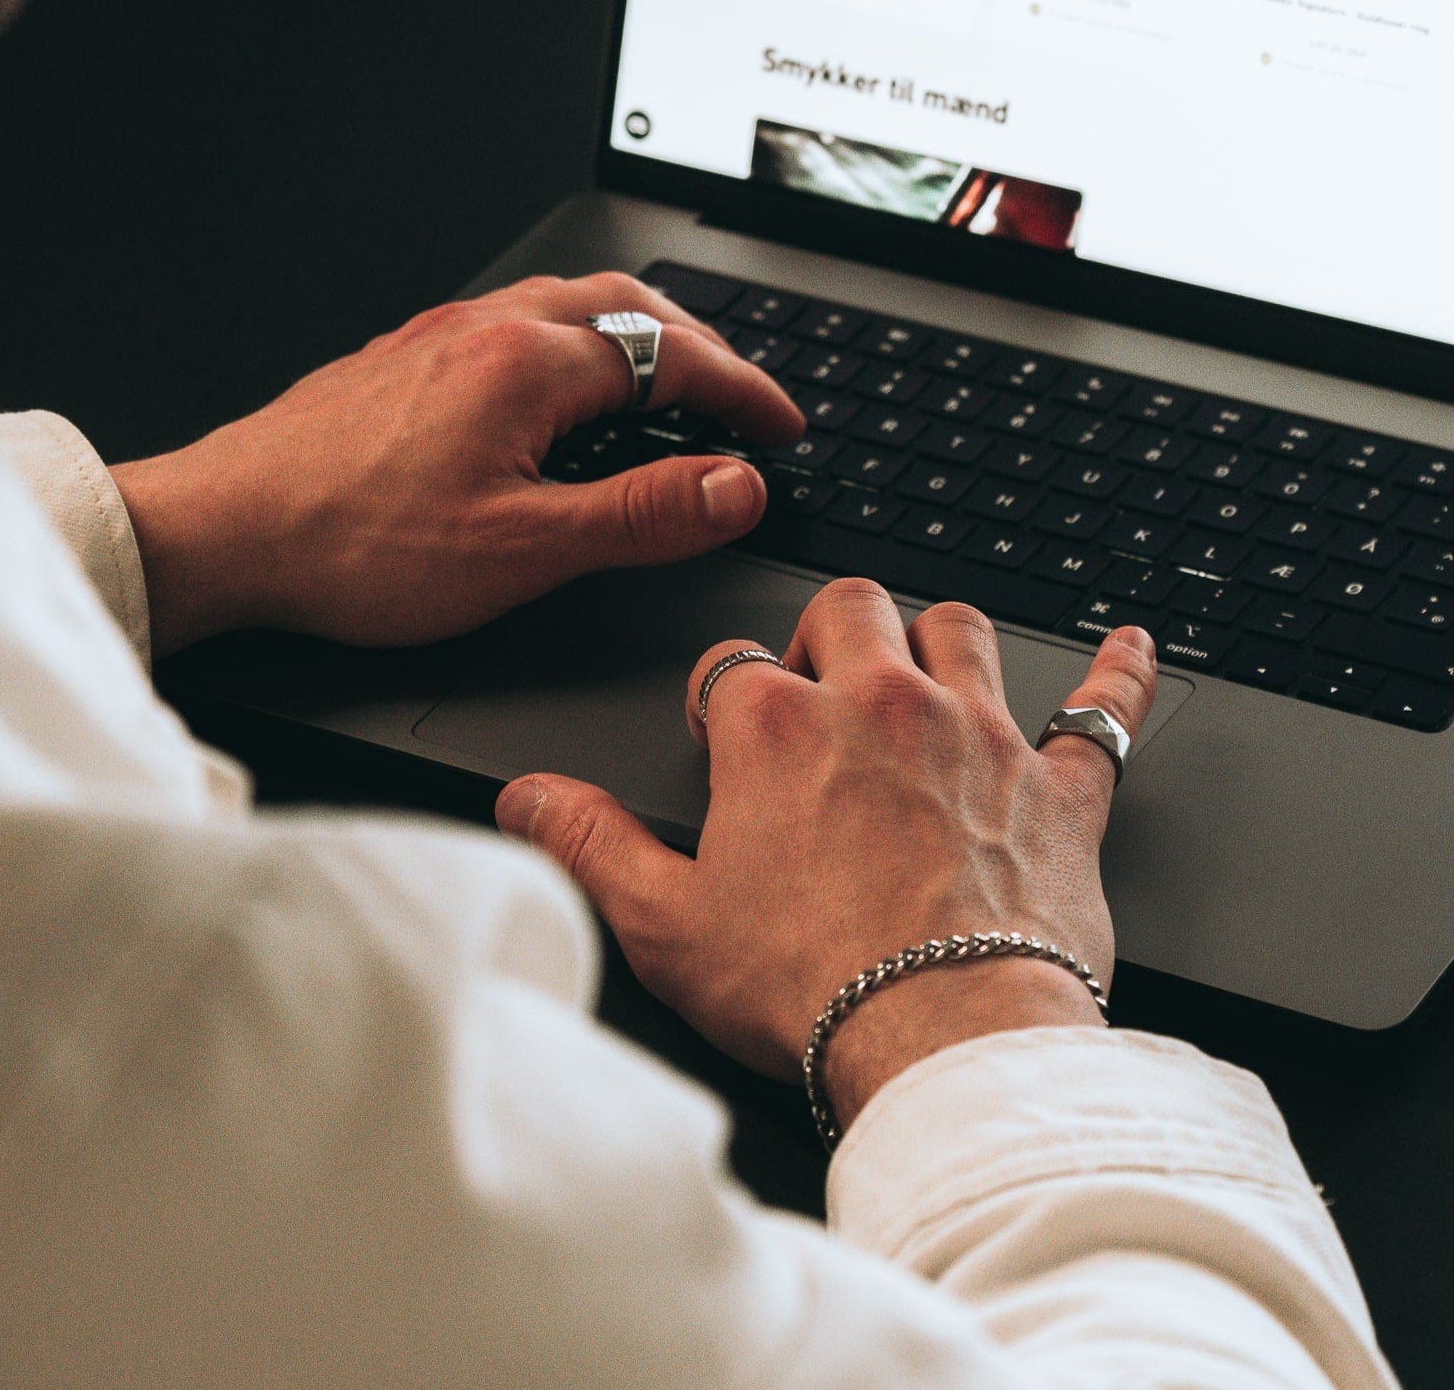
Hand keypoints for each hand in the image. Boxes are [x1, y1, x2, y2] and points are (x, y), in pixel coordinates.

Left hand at [109, 273, 803, 655]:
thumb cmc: (352, 545)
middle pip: (625, 304)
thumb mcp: (523, 549)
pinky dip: (574, 351)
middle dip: (700, 345)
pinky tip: (560, 399)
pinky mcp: (403, 362)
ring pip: (567, 307)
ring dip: (635, 338)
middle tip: (740, 395)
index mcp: (525, 364)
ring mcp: (437, 338)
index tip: (782, 427)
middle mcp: (483, 330)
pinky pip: (515, 328)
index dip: (745, 392)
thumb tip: (734, 486)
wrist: (222, 532)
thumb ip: (642, 514)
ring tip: (668, 386)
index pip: (672, 356)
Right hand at [498, 580, 1156, 1126]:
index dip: (722, 697)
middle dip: (826, 633)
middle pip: (851, 607)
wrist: (946, 1049)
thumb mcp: (667, 925)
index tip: (726, 737)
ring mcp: (979, 736)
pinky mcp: (1059, 787)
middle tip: (818, 682)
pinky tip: (1125, 649)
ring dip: (936, 637)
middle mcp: (882, 707)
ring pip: (959, 627)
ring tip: (921, 665)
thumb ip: (588, 846)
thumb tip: (530, 800)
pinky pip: (1102, 707)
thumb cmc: (814, 990)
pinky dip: (1114, 675)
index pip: (734, 662)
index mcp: (779, 731)